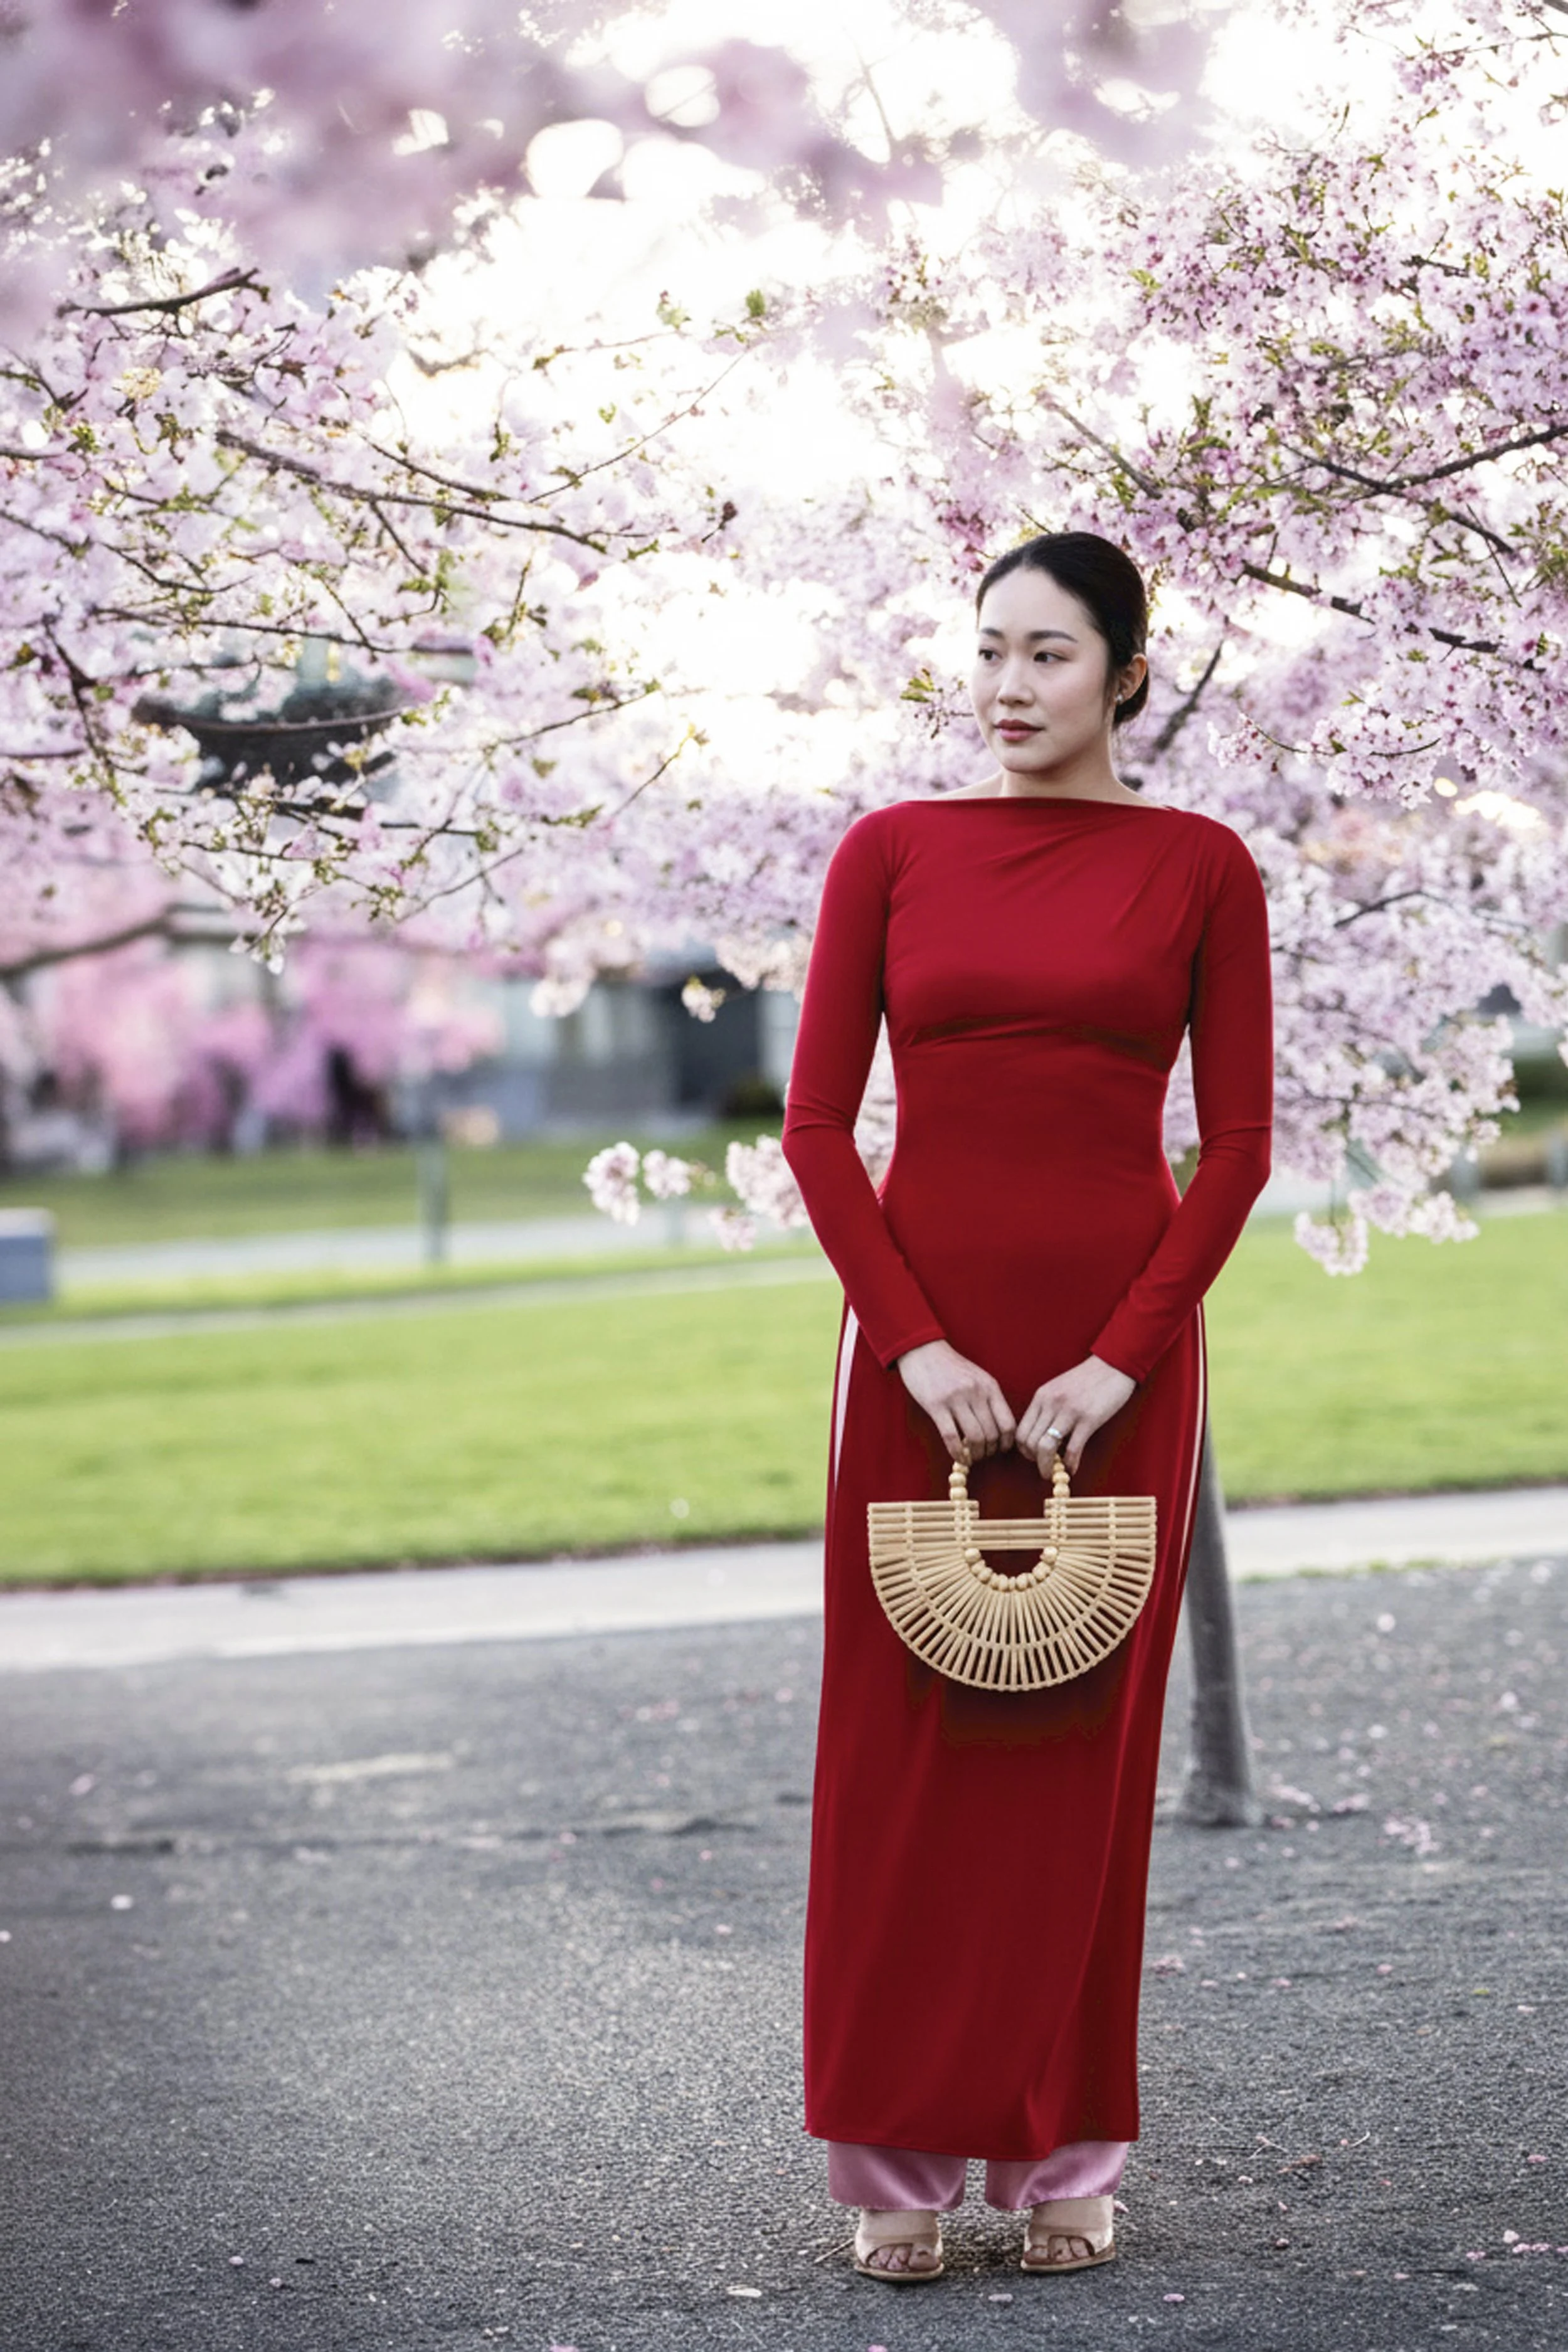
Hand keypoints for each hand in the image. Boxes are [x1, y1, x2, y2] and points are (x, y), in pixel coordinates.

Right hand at [895, 1339, 1015, 1462]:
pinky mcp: (936, 1405)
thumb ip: (989, 1399)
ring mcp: (956, 1399)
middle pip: (992, 1434)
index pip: (1008, 1423)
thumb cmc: (952, 1367)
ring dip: (975, 1454)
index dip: (1006, 1443)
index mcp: (990, 1386)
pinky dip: (958, 1453)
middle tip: (984, 1455)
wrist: (924, 1350)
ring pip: (974, 1438)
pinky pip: (951, 1437)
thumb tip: (999, 1430)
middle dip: (989, 1451)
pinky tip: (959, 1457)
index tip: (1001, 1449)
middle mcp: (976, 1392)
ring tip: (972, 1457)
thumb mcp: (978, 1377)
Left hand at [1016, 1355, 1136, 1476]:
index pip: (1021, 1431)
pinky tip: (1073, 1468)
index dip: (1024, 1450)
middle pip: (1030, 1442)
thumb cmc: (1087, 1379)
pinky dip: (1071, 1463)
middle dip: (1034, 1460)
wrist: (1113, 1365)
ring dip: (1047, 1466)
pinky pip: (1073, 1449)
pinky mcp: (1089, 1419)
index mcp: (1041, 1396)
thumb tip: (1041, 1437)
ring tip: (1053, 1472)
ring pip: (1046, 1448)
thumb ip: (1047, 1410)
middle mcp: (1051, 1403)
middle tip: (1044, 1467)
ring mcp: (1069, 1411)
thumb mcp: (1058, 1389)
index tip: (1033, 1457)